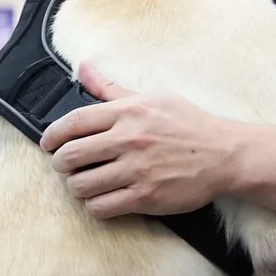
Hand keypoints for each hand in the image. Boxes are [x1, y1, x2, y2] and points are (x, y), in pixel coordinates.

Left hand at [40, 62, 238, 218]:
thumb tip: (83, 68)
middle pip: (70, 156)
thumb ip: (113, 88)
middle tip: (68, 165)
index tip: (49, 144)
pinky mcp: (146, 197)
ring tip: (86, 182)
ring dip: (77, 186)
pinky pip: (101, 207)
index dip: (52, 136)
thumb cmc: (189, 124)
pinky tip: (103, 197)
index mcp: (129, 112)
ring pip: (81, 185)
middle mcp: (130, 140)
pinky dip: (95, 205)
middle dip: (61, 163)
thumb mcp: (153, 97)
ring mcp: (137, 170)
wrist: (225, 154)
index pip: (72, 123)